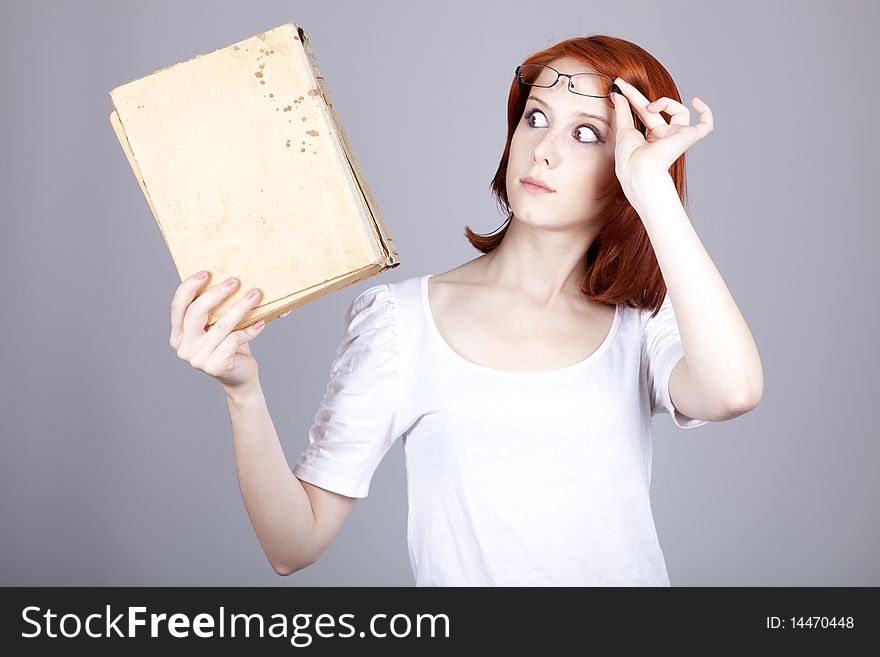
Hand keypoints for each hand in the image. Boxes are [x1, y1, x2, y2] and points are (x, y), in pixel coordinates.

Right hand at [169, 271, 265, 390]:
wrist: (241, 377)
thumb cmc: (230, 346)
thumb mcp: (217, 327)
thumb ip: (212, 312)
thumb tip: (227, 280)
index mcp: (178, 335)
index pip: (178, 306)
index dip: (189, 287)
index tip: (206, 273)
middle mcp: (183, 347)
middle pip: (196, 312)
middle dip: (217, 293)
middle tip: (235, 282)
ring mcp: (197, 358)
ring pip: (221, 325)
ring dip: (241, 307)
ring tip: (255, 295)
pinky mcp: (214, 365)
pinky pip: (234, 339)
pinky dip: (250, 330)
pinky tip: (260, 323)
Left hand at [610, 77, 713, 186]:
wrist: (639, 168)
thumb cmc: (629, 156)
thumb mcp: (623, 129)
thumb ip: (623, 110)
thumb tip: (618, 94)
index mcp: (649, 139)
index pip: (644, 112)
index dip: (633, 98)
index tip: (620, 86)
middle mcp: (664, 138)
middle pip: (657, 109)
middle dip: (638, 96)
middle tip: (622, 83)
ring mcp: (677, 137)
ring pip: (679, 111)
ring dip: (665, 102)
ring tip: (650, 106)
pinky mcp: (689, 137)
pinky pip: (705, 125)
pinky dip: (705, 112)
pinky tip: (696, 101)